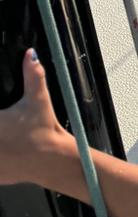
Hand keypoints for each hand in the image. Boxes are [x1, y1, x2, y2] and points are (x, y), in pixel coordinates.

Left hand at [0, 51, 67, 185]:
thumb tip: (30, 55)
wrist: (53, 161)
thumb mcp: (39, 100)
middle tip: (6, 125)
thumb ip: (33, 76)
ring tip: (9, 136)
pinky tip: (10, 150)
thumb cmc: (44, 130)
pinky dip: (2, 158)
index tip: (2, 114)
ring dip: (0, 141)